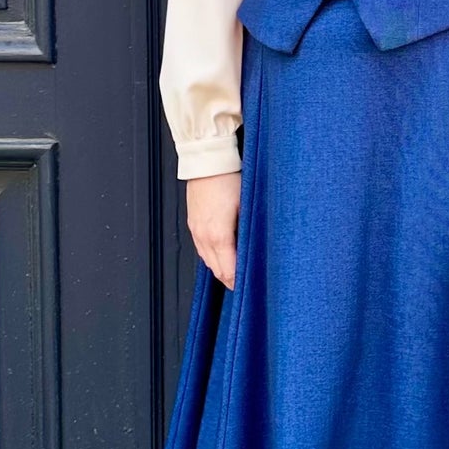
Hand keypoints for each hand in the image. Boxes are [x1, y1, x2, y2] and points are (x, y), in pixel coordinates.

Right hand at [185, 171, 242, 289]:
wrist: (207, 160)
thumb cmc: (230, 178)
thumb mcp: (247, 206)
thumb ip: (249, 231)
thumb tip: (255, 248)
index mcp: (218, 235)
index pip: (228, 270)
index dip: (238, 282)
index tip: (249, 288)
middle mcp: (203, 235)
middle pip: (216, 269)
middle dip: (229, 279)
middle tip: (242, 286)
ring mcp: (196, 229)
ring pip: (206, 260)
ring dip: (219, 269)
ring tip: (233, 275)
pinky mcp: (193, 222)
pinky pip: (200, 248)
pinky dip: (211, 257)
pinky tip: (220, 256)